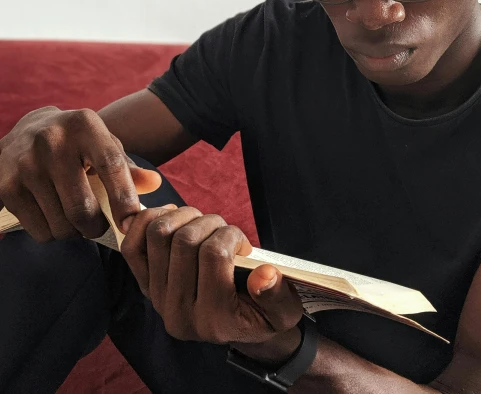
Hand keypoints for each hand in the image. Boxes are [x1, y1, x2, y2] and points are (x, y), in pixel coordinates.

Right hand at [0, 107, 160, 241]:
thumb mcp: (103, 144)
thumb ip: (127, 166)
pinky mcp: (6, 185)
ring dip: (73, 231)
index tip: (130, 222)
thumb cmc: (76, 142)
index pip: (111, 165)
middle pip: (83, 208)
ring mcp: (26, 164)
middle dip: (96, 227)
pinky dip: (52, 232)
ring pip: (61, 224)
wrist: (25, 131)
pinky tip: (52, 214)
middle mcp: (52, 140)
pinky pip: (39, 230)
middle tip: (98, 225)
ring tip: (74, 216)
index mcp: (85, 125)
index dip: (123, 198)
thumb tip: (154, 183)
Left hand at [121, 206, 303, 345]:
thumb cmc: (263, 312)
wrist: (237, 327)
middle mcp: (178, 313)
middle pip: (184, 240)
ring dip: (183, 216)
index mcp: (214, 320)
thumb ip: (279, 295)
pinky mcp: (144, 285)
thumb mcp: (285, 311)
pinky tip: (174, 217)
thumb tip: (265, 274)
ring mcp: (157, 298)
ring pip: (159, 234)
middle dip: (209, 222)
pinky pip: (133, 244)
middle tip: (224, 229)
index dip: (232, 235)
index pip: (214, 255)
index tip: (244, 243)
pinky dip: (148, 220)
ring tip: (202, 223)